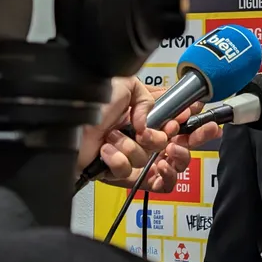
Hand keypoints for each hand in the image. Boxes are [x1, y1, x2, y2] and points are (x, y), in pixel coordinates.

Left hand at [75, 80, 220, 189]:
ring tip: (113, 137)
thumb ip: (149, 97)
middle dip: (175, 146)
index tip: (199, 120)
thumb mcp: (124, 85)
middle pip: (178, 150)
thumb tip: (154, 120)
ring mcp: (132, 157)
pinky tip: (106, 151)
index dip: (193, 123)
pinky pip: (134, 175)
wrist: (62, 130)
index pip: (179, 120)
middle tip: (165, 141)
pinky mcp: (120, 176)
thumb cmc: (86, 105)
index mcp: (145, 114)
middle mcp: (141, 136)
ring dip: (132, 148)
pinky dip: (118, 161)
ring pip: (155, 163)